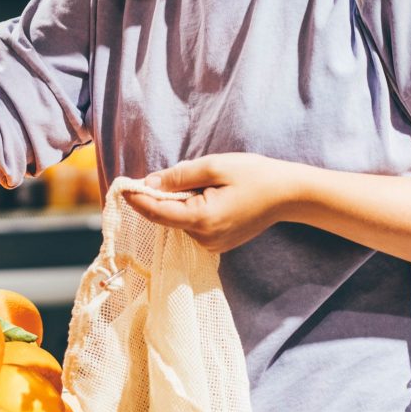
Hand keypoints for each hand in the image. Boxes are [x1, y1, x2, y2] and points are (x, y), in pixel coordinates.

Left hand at [120, 153, 305, 252]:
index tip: (122, 187)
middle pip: (167, 216)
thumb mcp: (213, 167)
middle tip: (168, 175)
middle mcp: (203, 238)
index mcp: (201, 219)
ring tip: (207, 183)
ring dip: (180, 201)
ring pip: (180, 220)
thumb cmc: (253, 175)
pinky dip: (192, 209)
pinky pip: (193, 225)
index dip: (137, 199)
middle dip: (161, 196)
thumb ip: (179, 176)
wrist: (289, 194)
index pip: (156, 212)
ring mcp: (212, 244)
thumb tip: (149, 182)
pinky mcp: (218, 243)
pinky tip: (211, 195)